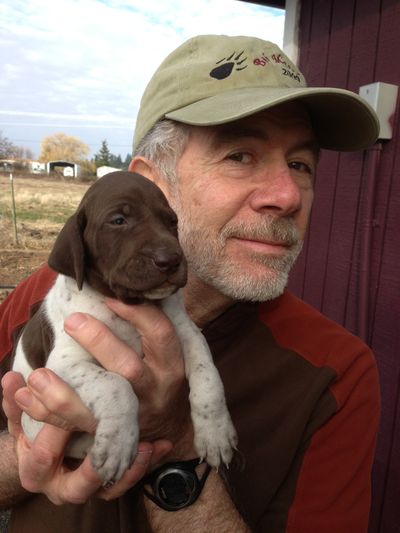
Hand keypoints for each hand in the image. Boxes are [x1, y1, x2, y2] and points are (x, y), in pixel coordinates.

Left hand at [1, 299, 194, 503]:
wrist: (171, 424)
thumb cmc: (163, 375)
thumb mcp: (168, 353)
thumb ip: (149, 328)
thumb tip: (121, 291)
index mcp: (171, 365)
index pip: (160, 334)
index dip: (137, 313)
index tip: (109, 297)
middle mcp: (154, 391)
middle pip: (128, 368)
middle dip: (99, 343)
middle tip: (72, 321)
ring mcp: (132, 416)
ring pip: (100, 406)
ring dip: (64, 391)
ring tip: (38, 374)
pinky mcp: (109, 432)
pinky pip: (75, 425)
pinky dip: (47, 412)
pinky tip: (25, 395)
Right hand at [2, 370, 172, 503]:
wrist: (49, 457)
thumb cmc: (36, 432)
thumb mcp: (23, 418)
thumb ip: (16, 402)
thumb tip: (12, 378)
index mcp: (36, 470)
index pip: (45, 455)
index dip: (57, 430)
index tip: (82, 410)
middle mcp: (62, 486)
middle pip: (80, 483)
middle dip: (98, 458)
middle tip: (118, 433)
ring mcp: (88, 489)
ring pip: (109, 488)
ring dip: (129, 467)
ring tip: (144, 446)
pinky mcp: (109, 486)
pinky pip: (129, 482)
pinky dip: (144, 464)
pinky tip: (159, 445)